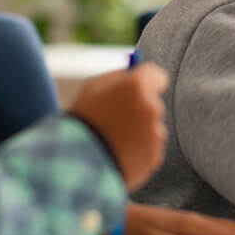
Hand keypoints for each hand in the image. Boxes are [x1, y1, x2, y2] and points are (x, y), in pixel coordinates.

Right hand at [67, 64, 167, 189]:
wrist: (78, 161)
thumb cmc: (83, 120)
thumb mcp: (93, 87)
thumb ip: (117, 77)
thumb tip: (133, 73)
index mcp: (137, 86)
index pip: (157, 75)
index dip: (148, 81)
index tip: (142, 87)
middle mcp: (152, 107)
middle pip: (153, 102)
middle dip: (139, 108)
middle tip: (117, 117)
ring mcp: (155, 133)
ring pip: (151, 127)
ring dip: (138, 130)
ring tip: (113, 137)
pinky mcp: (154, 155)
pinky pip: (149, 147)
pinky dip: (137, 149)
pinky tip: (118, 151)